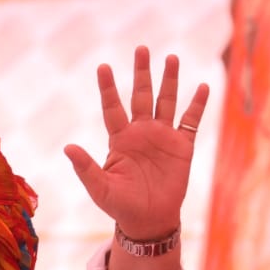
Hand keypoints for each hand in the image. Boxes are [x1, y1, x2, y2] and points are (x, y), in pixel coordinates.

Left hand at [64, 46, 208, 240]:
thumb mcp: (99, 188)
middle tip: (141, 49)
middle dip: (142, 73)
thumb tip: (68, 147)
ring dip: (169, 81)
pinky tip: (202, 87)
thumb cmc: (120, 206)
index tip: (103, 67)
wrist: (148, 220)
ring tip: (171, 58)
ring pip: (166, 102)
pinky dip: (197, 105)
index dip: (108, 88)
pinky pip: (190, 121)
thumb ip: (85, 167)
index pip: (112, 107)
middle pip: (141, 96)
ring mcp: (162, 137)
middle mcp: (141, 132)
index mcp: (120, 139)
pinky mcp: (182, 147)